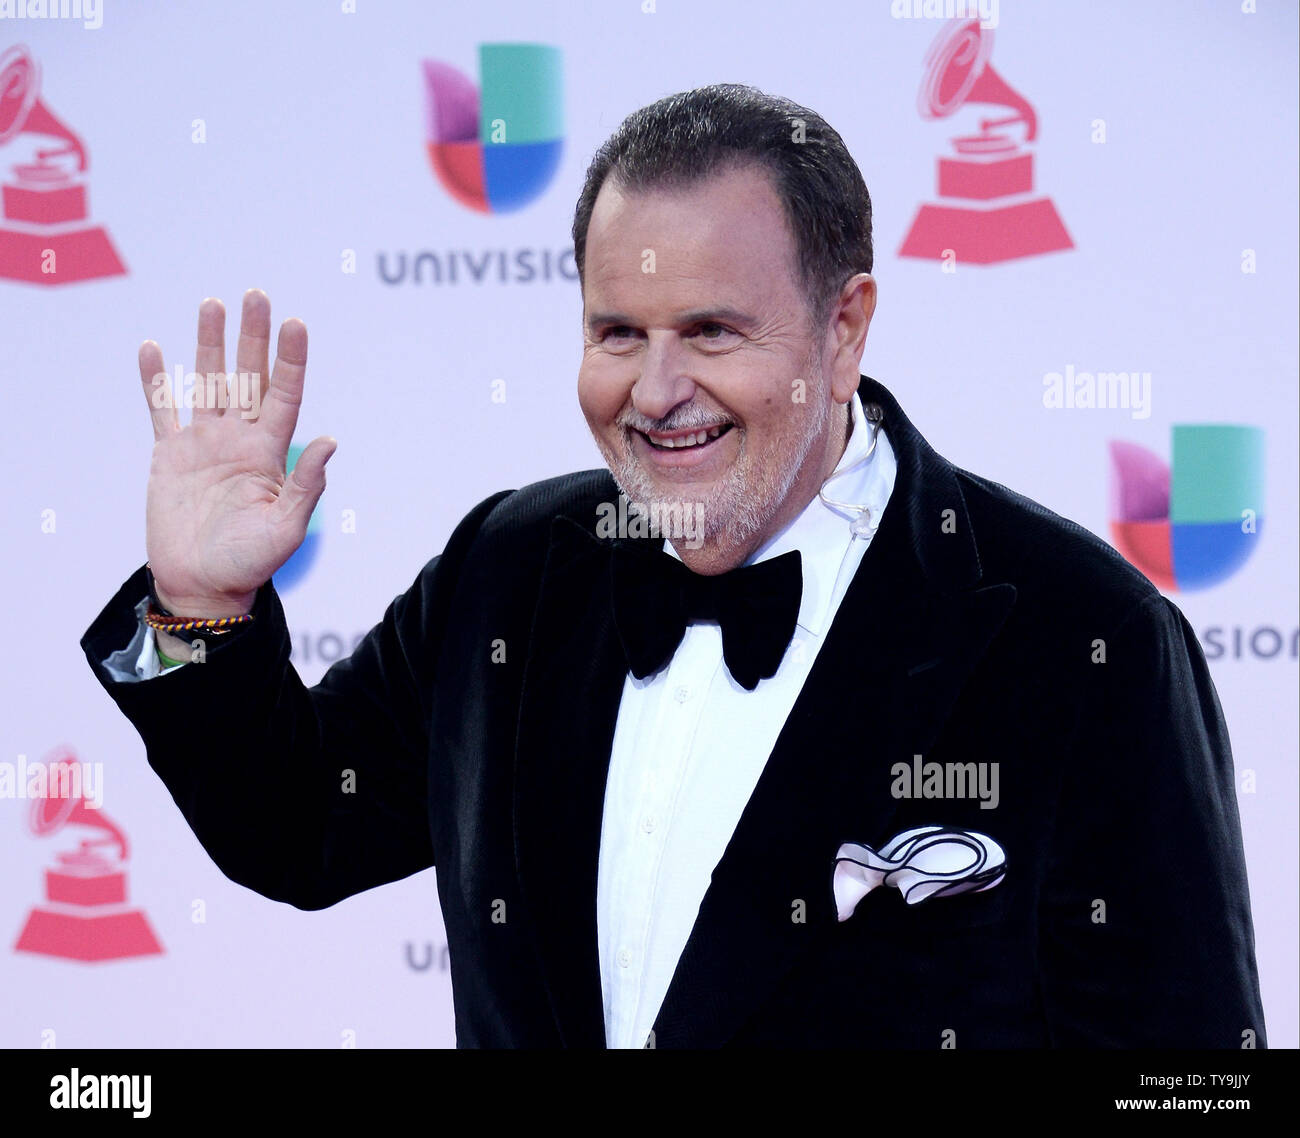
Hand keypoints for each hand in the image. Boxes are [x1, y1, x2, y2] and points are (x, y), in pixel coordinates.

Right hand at [140, 289, 335, 616]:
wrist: (203, 586)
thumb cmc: (250, 562)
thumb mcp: (286, 527)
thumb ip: (306, 484)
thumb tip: (330, 439)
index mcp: (269, 452)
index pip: (284, 395)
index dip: (290, 360)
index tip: (295, 323)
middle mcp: (239, 439)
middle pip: (248, 376)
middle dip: (252, 337)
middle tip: (255, 295)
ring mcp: (203, 443)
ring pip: (207, 382)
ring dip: (209, 344)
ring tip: (212, 304)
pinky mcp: (169, 454)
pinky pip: (161, 409)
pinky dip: (156, 381)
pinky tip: (153, 349)